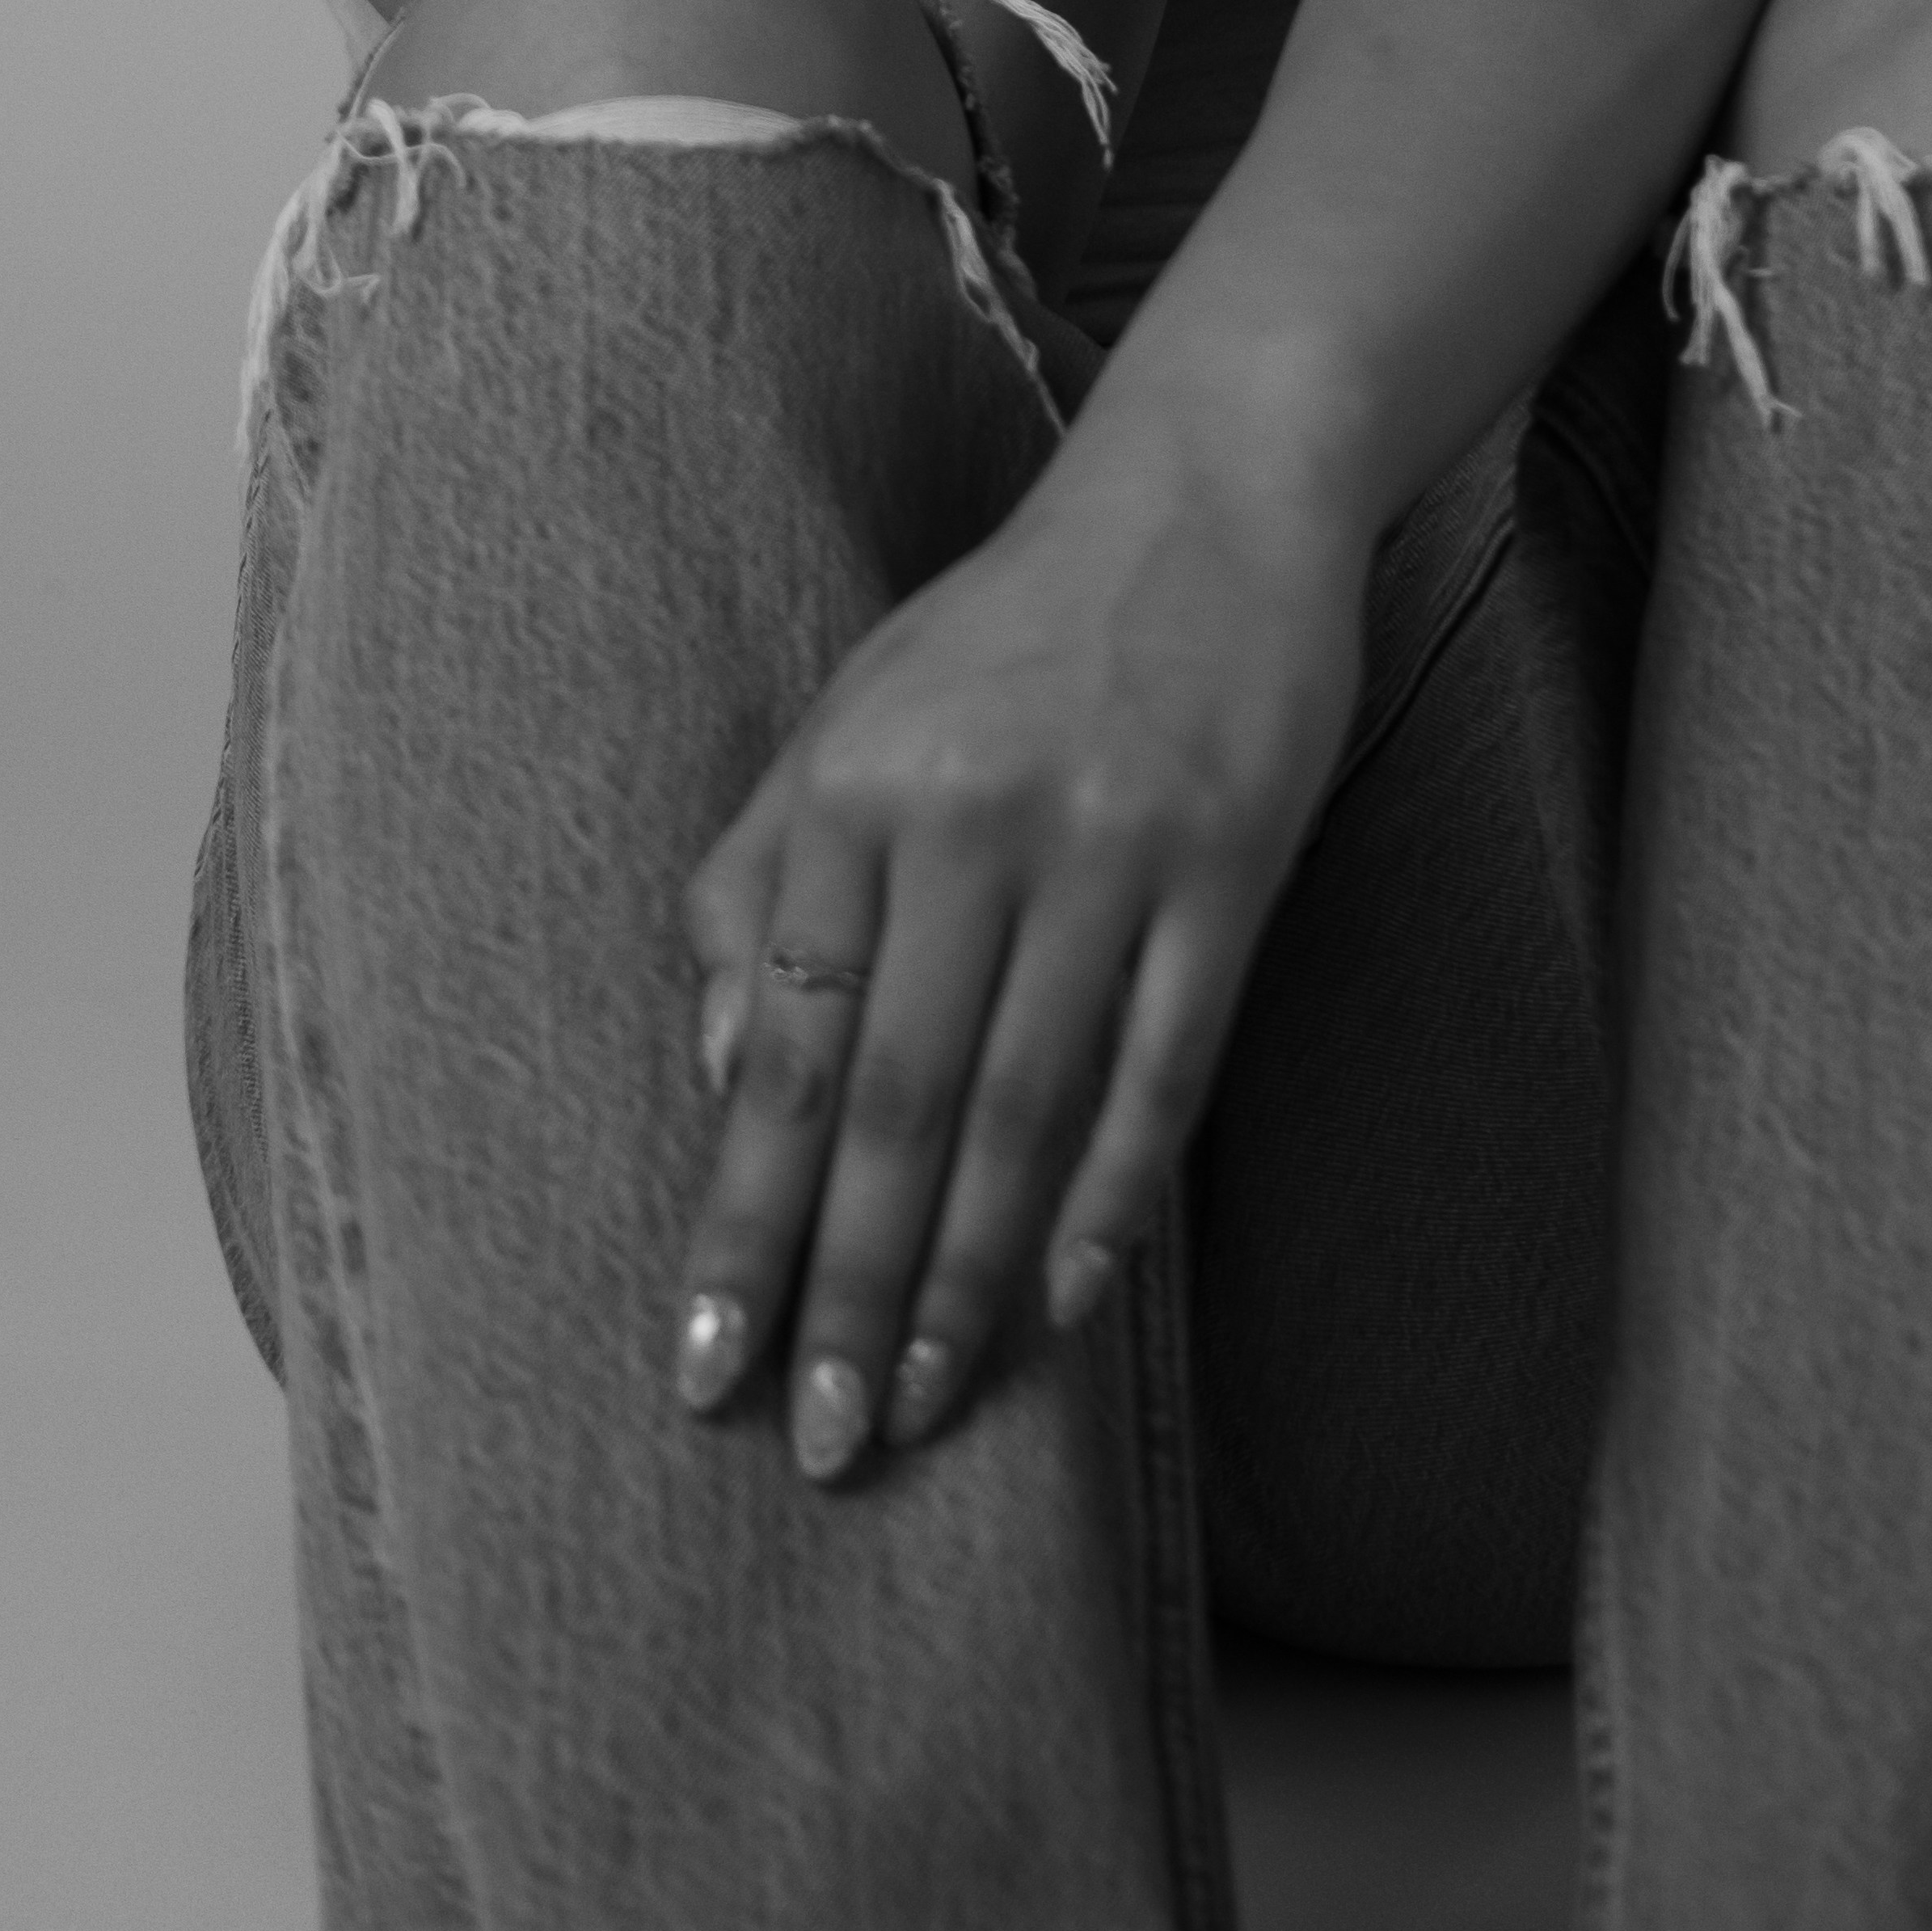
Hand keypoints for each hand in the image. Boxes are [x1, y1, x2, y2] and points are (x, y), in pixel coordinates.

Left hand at [666, 389, 1366, 1478]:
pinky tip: (1071, 1303)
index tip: (703, 1371)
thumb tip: (716, 1068)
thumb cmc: (1010, 625)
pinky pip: (1164, 1069)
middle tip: (816, 1443)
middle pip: (896, 1107)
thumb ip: (762, 876)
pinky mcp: (1228, 869)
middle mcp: (971, 823)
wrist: (1209, 487)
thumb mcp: (851, 711)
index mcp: (854, 788)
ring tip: (919, 1408)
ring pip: (1023, 1112)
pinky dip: (1114, 1199)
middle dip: (845, 1291)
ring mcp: (1109, 849)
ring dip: (969, 1281)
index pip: (785, 1051)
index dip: (740, 1221)